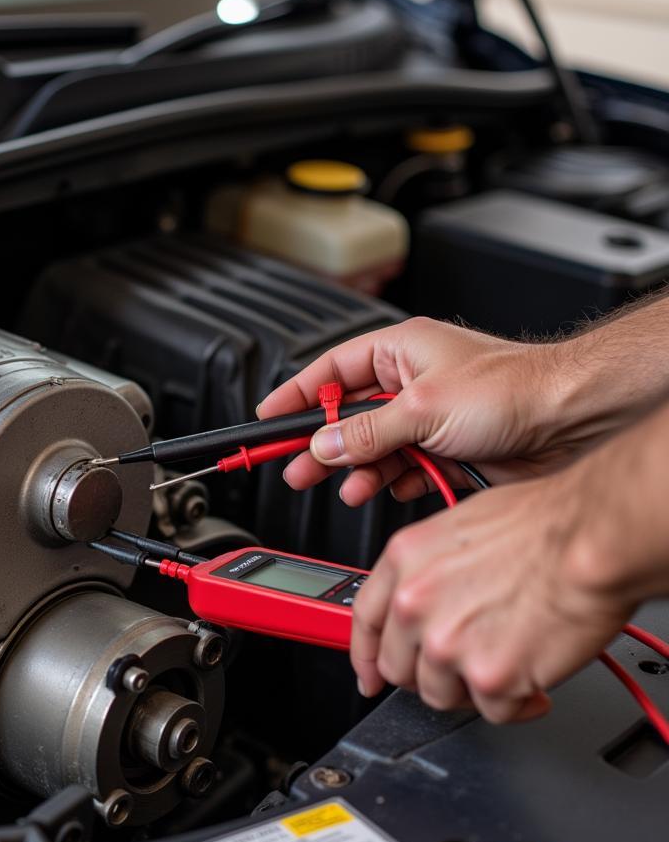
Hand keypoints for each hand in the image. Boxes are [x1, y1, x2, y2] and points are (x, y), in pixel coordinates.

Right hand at [258, 317, 591, 505]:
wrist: (572, 419)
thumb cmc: (514, 389)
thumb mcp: (423, 408)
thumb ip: (366, 431)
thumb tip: (325, 444)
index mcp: (400, 352)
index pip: (330, 371)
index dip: (297, 395)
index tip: (268, 417)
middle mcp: (412, 383)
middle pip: (348, 416)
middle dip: (322, 444)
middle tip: (293, 467)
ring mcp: (429, 418)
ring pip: (375, 447)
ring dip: (357, 469)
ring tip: (340, 487)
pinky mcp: (446, 449)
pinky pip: (402, 467)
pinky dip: (389, 482)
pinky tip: (379, 490)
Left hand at [350, 467, 635, 719]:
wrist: (591, 540)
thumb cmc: (545, 524)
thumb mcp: (460, 528)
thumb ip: (431, 570)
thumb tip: (429, 598)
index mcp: (405, 561)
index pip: (365, 619)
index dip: (366, 654)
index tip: (370, 675)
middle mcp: (415, 603)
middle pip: (398, 667)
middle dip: (428, 675)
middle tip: (462, 669)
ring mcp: (447, 644)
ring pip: (440, 695)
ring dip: (472, 690)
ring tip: (507, 666)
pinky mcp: (488, 677)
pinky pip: (492, 712)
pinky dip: (516, 705)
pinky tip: (534, 683)